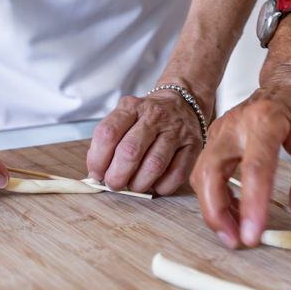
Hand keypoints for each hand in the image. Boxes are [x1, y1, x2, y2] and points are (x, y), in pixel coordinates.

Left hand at [86, 90, 206, 194]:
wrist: (182, 102)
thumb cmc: (147, 118)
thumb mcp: (125, 117)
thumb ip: (108, 141)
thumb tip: (97, 174)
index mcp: (131, 107)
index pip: (108, 133)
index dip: (98, 159)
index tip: (97, 173)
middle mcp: (155, 116)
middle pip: (130, 151)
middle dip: (117, 176)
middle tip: (114, 184)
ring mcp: (177, 130)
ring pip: (154, 165)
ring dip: (139, 184)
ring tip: (134, 186)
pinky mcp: (194, 145)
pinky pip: (177, 174)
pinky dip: (163, 186)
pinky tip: (156, 185)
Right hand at [190, 59, 290, 248]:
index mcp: (266, 120)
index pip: (255, 167)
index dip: (252, 204)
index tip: (254, 233)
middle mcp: (234, 125)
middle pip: (210, 172)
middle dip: (217, 212)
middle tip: (237, 241)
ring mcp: (219, 132)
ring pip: (201, 176)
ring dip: (214, 209)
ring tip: (237, 233)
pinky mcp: (215, 142)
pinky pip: (206, 175)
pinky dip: (215, 199)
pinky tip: (234, 215)